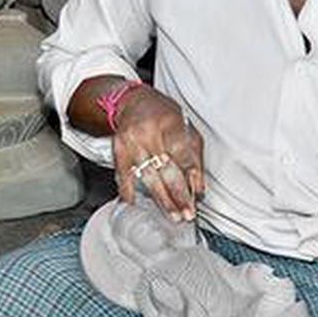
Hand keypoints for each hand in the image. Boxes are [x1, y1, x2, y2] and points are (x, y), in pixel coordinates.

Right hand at [113, 86, 204, 219]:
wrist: (133, 102)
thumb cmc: (164, 115)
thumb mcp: (186, 127)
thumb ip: (194, 155)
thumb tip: (198, 186)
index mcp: (170, 122)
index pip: (182, 153)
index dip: (191, 174)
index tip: (197, 194)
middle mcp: (149, 132)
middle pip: (165, 169)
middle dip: (178, 195)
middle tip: (187, 213)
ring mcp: (131, 141)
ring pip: (148, 176)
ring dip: (161, 199)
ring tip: (172, 214)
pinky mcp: (118, 150)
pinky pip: (124, 175)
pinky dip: (128, 191)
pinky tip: (134, 204)